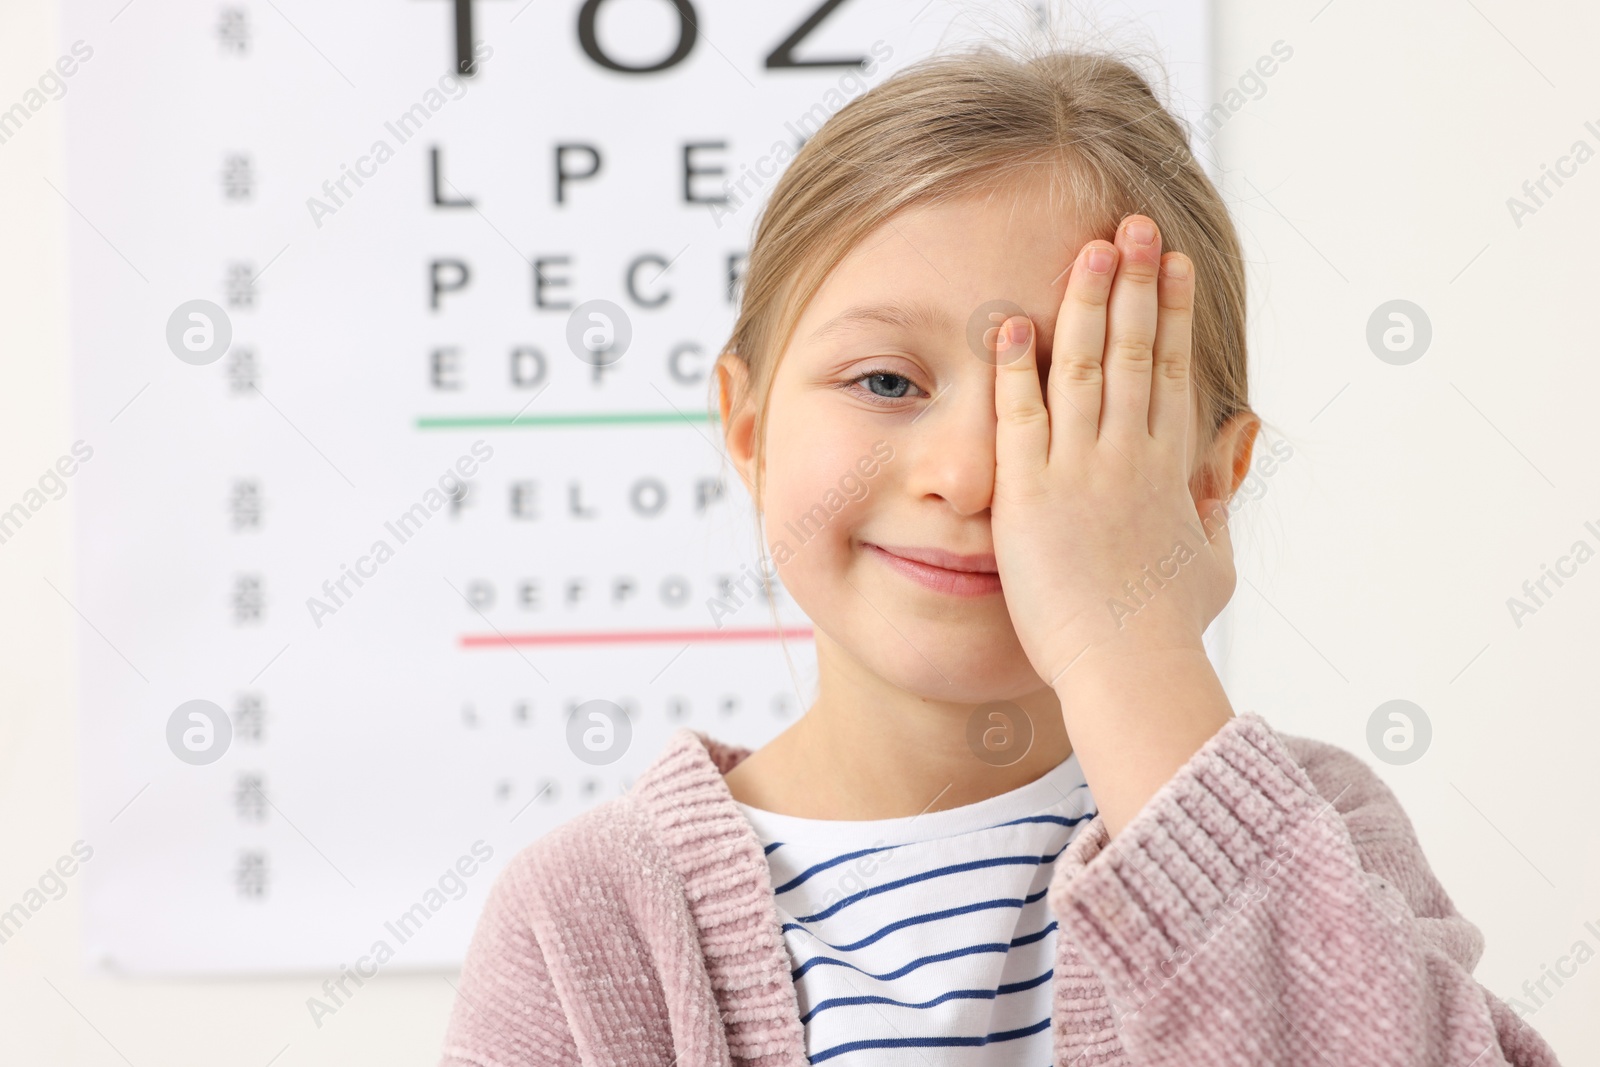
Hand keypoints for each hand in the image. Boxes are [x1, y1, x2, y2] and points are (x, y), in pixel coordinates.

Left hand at [989, 213, 1234, 684]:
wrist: (1130, 668)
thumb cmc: (1169, 628)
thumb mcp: (1214, 559)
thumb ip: (1218, 497)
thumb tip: (1239, 446)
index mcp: (1171, 469)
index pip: (1174, 370)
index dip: (1172, 311)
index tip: (1171, 263)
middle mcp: (1130, 457)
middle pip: (1136, 350)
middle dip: (1134, 283)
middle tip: (1133, 225)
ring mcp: (1081, 471)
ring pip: (1086, 367)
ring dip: (1086, 303)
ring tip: (1089, 247)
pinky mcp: (1030, 495)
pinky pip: (1020, 416)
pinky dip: (1016, 367)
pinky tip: (1011, 321)